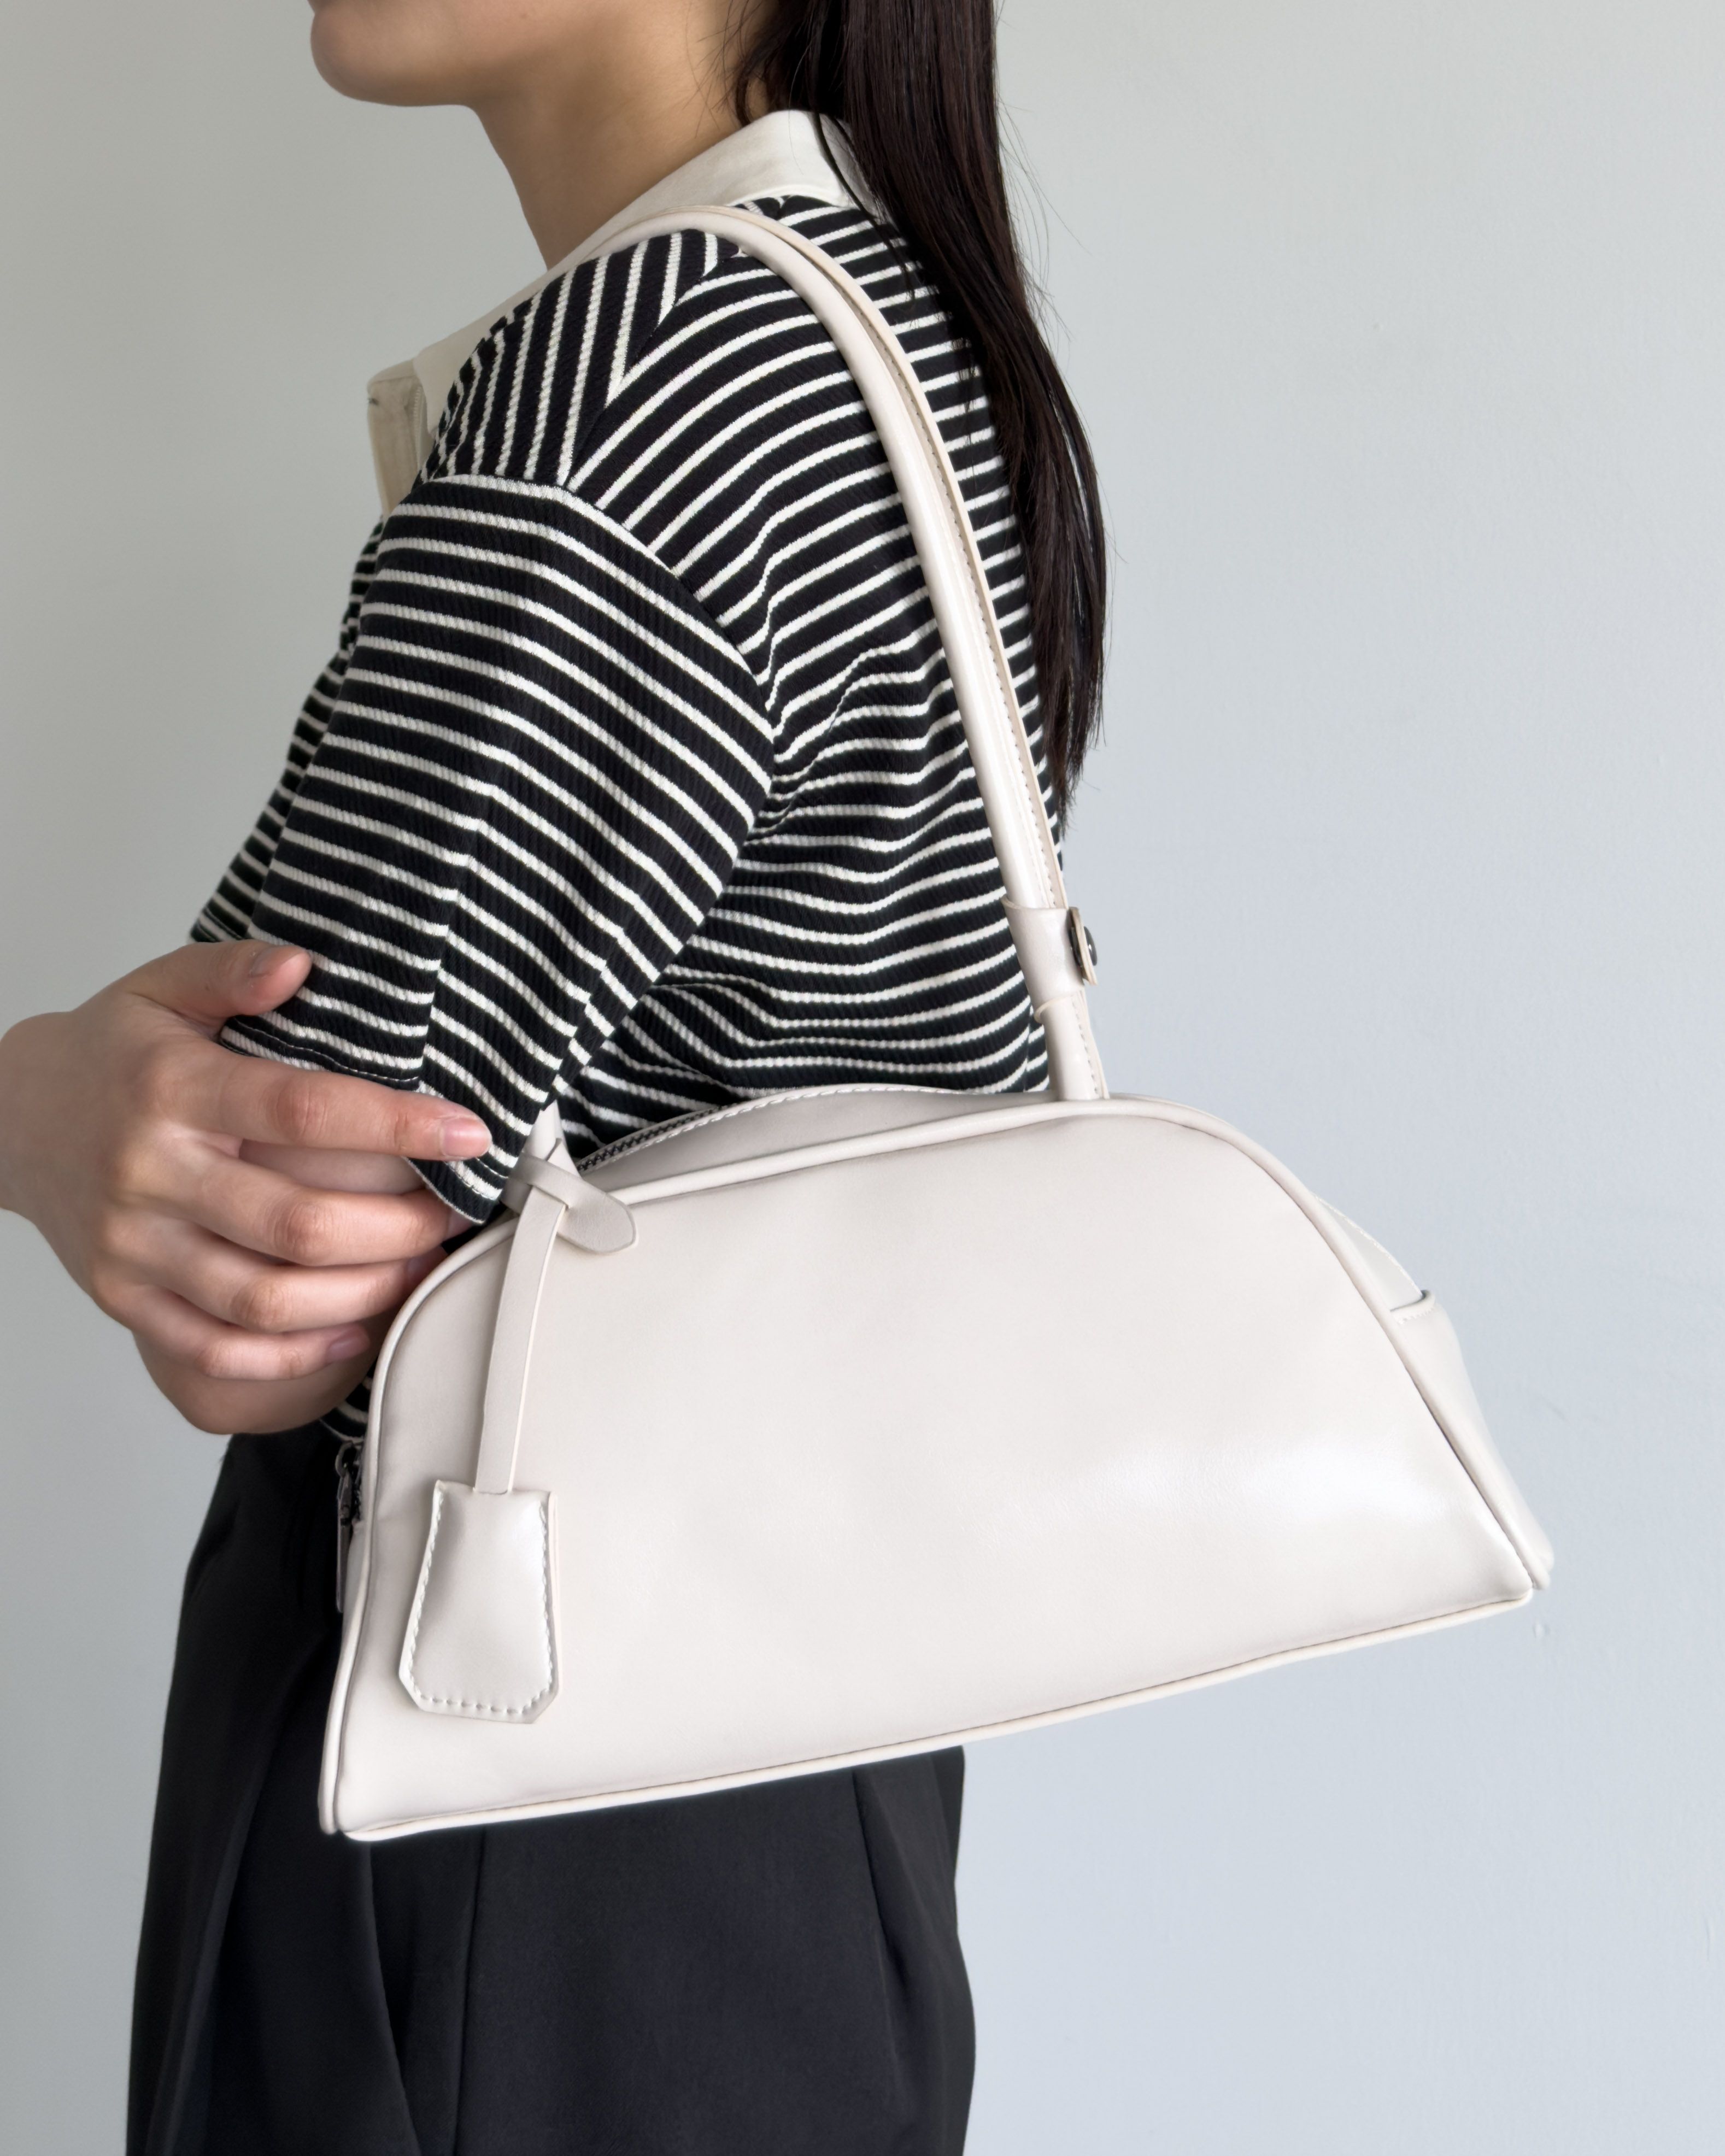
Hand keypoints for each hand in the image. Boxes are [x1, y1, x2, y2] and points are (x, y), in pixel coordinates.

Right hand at [0, 940, 491, 1433]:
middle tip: (453, 1214)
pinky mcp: (123, 1297)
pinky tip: (352, 1328)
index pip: (303, 1111)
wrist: (8, 1119)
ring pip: (266, 1298)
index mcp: (171, 1090)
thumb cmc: (112, 1053)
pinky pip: (216, 1348)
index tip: (468, 1132)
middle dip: (398, 1228)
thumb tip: (303, 965)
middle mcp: (148, 1173)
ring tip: (419, 1268)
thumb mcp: (162, 987)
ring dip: (362, 1293)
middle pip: (297, 1224)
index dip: (397, 1126)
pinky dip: (294, 1352)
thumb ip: (233, 969)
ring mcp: (132, 1245)